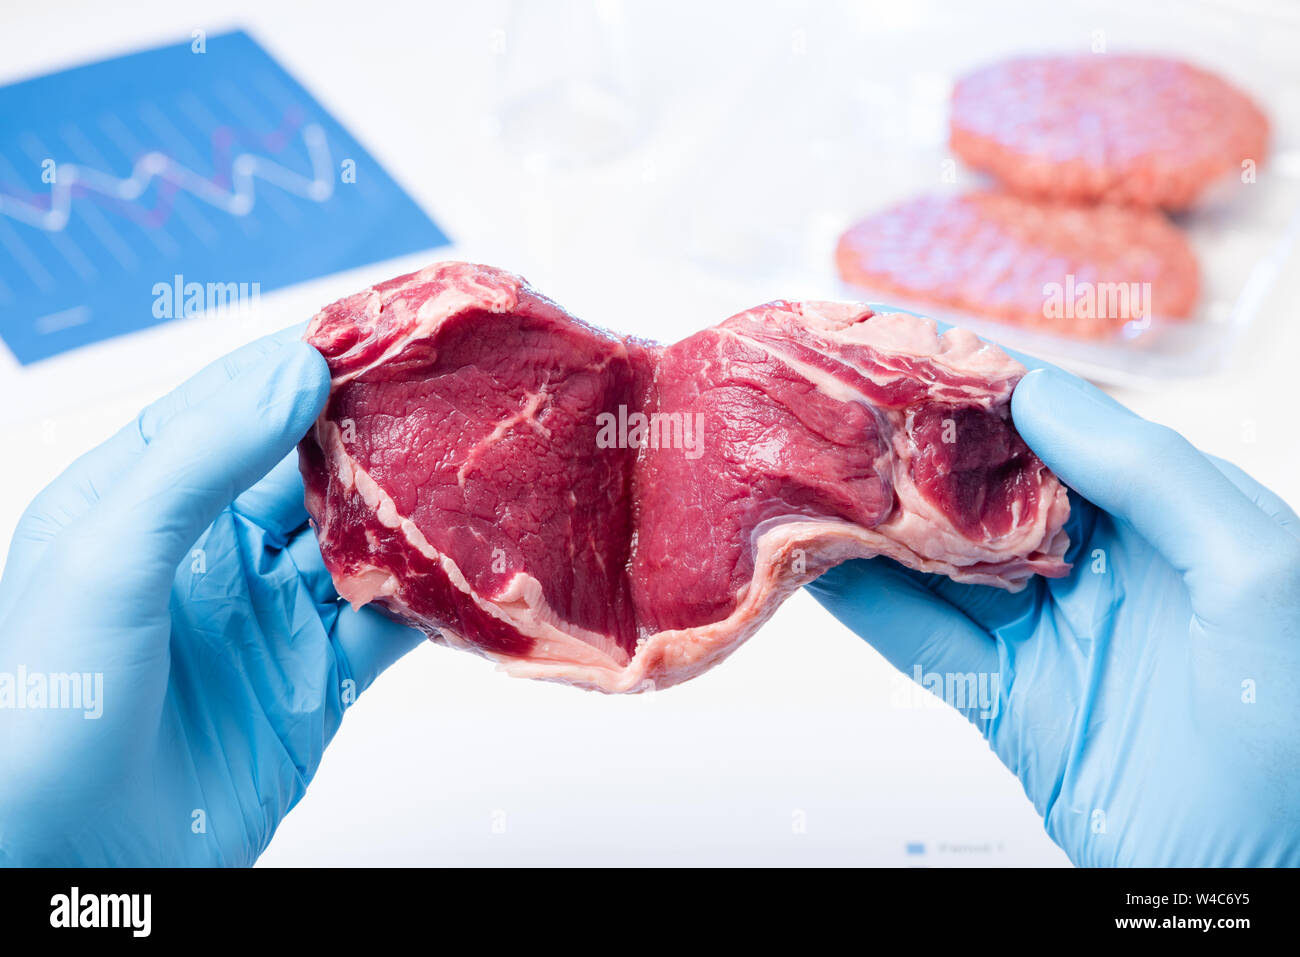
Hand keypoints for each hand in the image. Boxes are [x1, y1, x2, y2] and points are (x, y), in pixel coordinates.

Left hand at [0, 327, 421, 865]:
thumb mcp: (106, 554)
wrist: (64, 863)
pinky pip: (391, 626)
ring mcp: (270, 615)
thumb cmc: (40, 709)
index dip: (310, 363)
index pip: (240, 405)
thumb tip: (297, 370)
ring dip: (418, 511)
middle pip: (316, 467)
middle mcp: (215, 549)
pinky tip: (471, 571)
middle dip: (380, 429)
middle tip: (452, 389)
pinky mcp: (316, 682)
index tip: (383, 326)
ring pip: (364, 541)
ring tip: (478, 467)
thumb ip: (202, 456)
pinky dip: (438, 602)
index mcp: (146, 498)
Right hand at [809, 365, 1299, 865]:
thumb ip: (1148, 470)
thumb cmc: (1295, 721)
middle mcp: (1099, 561)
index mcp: (1166, 515)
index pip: (1057, 425)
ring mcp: (1046, 629)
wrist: (1257, 875)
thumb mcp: (1251, 566)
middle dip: (911, 440)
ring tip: (808, 465)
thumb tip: (1037, 393)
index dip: (982, 379)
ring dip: (873, 515)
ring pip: (939, 555)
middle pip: (983, 483)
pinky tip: (817, 562)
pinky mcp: (1002, 698)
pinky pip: (921, 636)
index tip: (908, 338)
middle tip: (833, 393)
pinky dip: (866, 601)